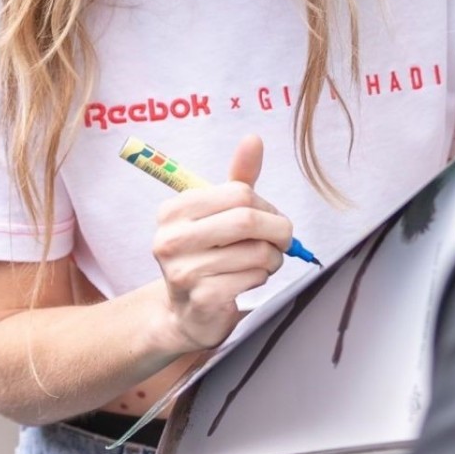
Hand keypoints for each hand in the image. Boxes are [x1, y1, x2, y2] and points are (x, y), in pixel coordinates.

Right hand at [151, 135, 291, 352]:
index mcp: (173, 210)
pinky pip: (254, 278)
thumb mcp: (219, 214)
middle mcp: (171, 238)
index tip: (270, 218)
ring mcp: (184, 271)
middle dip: (278, 231)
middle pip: (248, 220)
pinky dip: (262, 278)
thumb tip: (253, 139)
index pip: (239, 193)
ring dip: (272, 259)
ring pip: (257, 252)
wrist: (187, 313)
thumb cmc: (208, 256)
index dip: (266, 206)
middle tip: (283, 241)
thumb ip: (238, 179)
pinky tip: (248, 281)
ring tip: (262, 264)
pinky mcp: (203, 299)